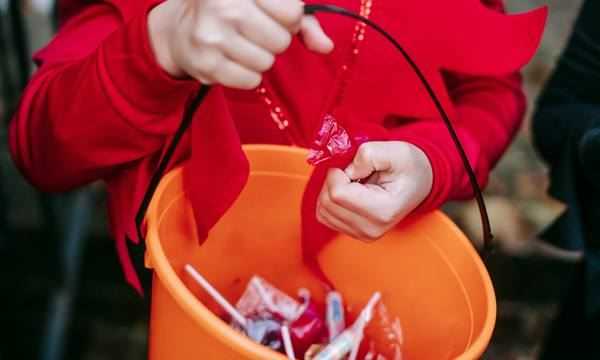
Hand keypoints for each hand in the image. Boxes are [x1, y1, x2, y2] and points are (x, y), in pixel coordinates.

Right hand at [148, 0, 332, 88]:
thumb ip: (303, 21)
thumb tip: (326, 46)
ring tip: (241, 46)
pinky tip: (233, 61)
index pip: (292, 12)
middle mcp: (223, 7)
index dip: (288, 19)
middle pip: (281, 40)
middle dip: (274, 40)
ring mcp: (212, 36)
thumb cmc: (232, 13)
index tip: (270, 16)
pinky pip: (251, 81)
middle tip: (254, 33)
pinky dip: (247, 75)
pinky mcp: (207, 65)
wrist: (181, 31)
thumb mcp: (266, 4)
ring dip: (260, 59)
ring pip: (266, 62)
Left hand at [316, 141, 432, 240]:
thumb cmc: (408, 166)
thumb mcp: (394, 151)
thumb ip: (367, 155)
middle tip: (353, 172)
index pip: (337, 194)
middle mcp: (370, 229)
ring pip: (322, 211)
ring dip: (330, 190)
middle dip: (333, 181)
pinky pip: (325, 216)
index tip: (353, 166)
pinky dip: (331, 200)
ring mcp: (362, 235)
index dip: (337, 172)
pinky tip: (349, 192)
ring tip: (353, 182)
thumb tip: (345, 171)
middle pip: (327, 203)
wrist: (419, 182)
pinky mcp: (354, 234)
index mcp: (382, 211)